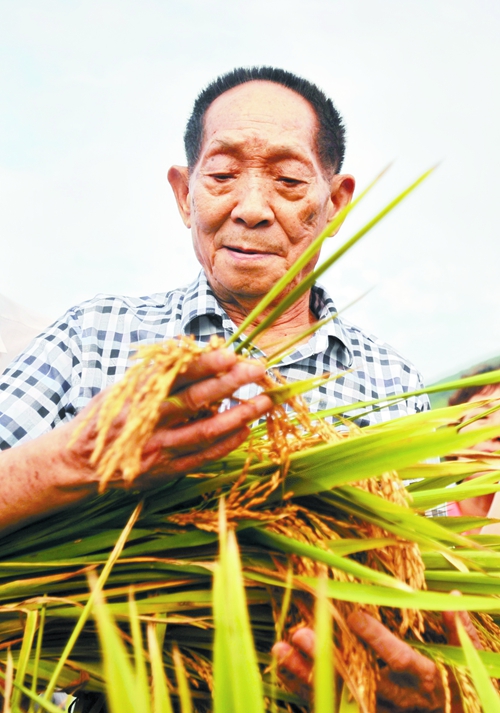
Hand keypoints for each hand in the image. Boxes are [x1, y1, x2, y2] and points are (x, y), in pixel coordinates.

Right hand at [64, 348, 272, 488]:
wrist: (79, 463)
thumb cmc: (106, 416)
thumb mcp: (122, 387)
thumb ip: (154, 371)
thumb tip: (188, 347)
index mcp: (136, 395)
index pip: (175, 375)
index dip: (205, 364)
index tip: (231, 353)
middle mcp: (147, 422)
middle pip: (195, 400)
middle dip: (230, 383)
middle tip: (258, 370)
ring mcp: (158, 449)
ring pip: (205, 432)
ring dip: (239, 415)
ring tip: (264, 401)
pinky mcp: (165, 471)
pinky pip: (203, 457)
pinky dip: (227, 443)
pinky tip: (245, 429)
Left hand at [273, 609, 481, 711]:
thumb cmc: (459, 688)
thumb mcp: (467, 660)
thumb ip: (459, 630)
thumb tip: (449, 596)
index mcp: (424, 679)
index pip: (399, 660)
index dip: (377, 640)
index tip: (354, 617)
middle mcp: (397, 699)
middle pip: (358, 679)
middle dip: (327, 657)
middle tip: (300, 632)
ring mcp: (378, 711)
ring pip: (337, 694)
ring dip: (306, 673)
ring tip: (280, 648)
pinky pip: (330, 704)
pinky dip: (304, 687)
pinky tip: (283, 666)